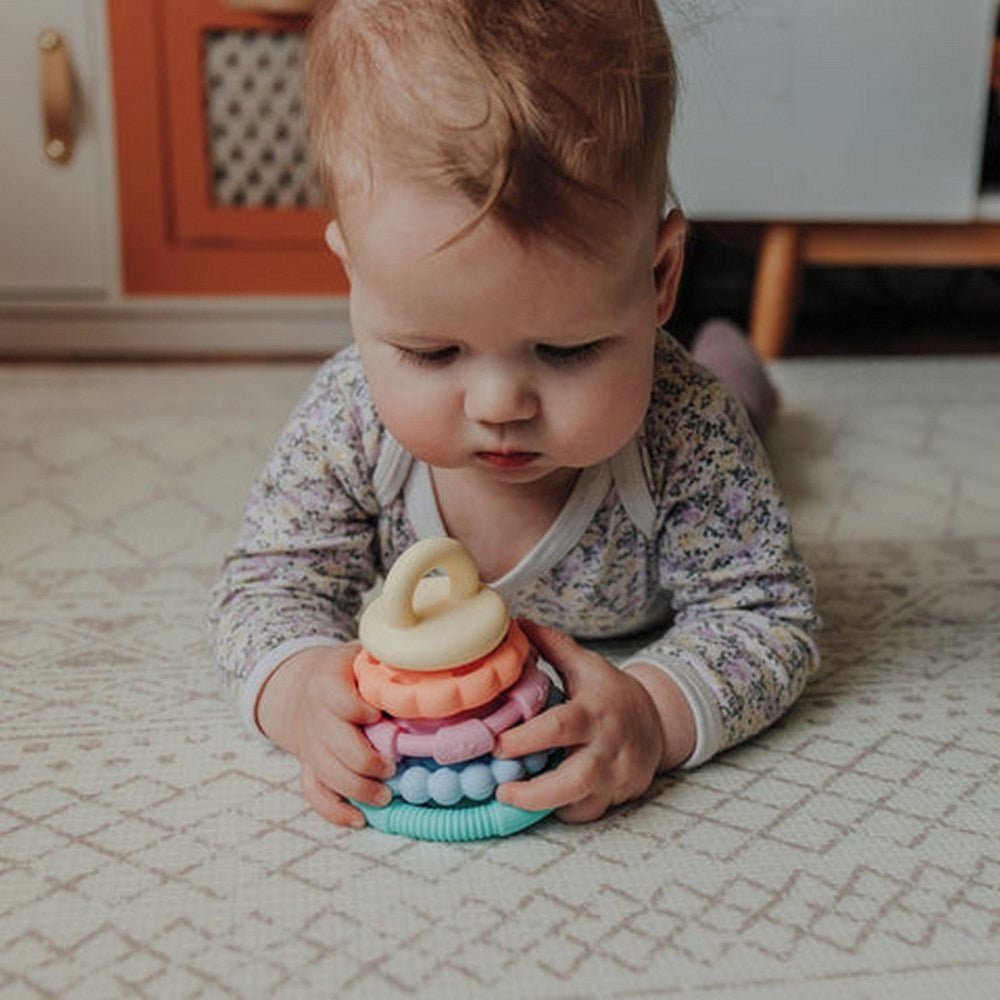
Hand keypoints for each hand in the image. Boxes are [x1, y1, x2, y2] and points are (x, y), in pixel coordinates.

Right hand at [256, 643, 394, 827]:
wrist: (301, 686)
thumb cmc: (345, 671)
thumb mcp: (359, 655)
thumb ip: (384, 661)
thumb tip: (425, 666)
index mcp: (327, 684)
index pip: (339, 700)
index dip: (359, 710)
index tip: (379, 715)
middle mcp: (316, 717)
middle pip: (337, 746)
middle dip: (368, 761)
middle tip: (393, 765)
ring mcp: (310, 746)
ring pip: (328, 774)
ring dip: (359, 789)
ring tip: (386, 795)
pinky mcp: (308, 767)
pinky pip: (315, 794)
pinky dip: (335, 811)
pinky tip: (359, 818)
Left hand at [494, 620, 665, 822]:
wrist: (658, 722)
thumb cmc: (611, 693)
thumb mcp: (586, 665)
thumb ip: (551, 645)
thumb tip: (516, 623)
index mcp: (594, 710)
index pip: (560, 727)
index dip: (525, 739)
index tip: (494, 743)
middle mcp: (607, 747)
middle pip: (574, 779)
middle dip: (533, 791)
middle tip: (499, 788)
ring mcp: (615, 776)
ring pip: (580, 803)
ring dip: (541, 806)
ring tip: (509, 797)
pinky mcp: (617, 797)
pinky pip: (584, 813)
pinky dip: (560, 810)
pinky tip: (538, 801)